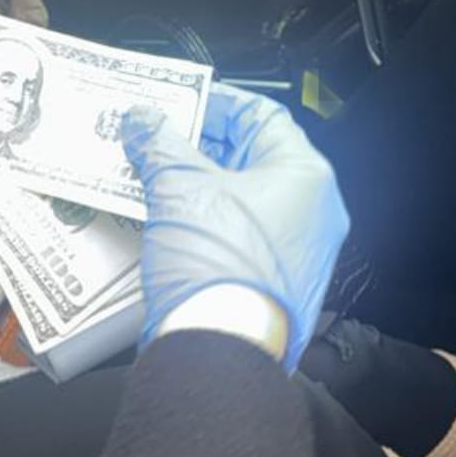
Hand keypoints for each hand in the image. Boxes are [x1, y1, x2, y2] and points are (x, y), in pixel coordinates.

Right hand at [123, 87, 349, 369]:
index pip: (262, 115)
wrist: (221, 352)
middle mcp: (313, 212)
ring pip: (245, 197)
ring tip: (154, 176)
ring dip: (199, 183)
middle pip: (252, 156)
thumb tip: (142, 118)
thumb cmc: (217, 269)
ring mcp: (298, 251)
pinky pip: (243, 234)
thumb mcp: (179, 189)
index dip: (215, 104)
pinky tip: (170, 217)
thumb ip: (159, 143)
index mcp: (305, 176)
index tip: (177, 104)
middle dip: (199, 146)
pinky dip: (209, 219)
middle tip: (156, 139)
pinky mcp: (277, 282)